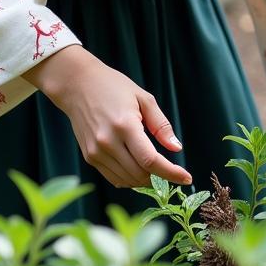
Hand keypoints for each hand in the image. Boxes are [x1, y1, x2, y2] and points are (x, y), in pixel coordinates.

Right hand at [24, 45, 192, 188]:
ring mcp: (96, 152)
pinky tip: (137, 168)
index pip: (150, 160)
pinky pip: (113, 178)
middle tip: (171, 170)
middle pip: (140, 174)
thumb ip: (161, 125)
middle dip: (160, 176)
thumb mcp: (143, 98)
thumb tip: (176, 148)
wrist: (78, 85)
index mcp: (125, 125)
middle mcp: (108, 142)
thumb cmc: (114, 87)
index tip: (187, 178)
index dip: (171, 173)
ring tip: (155, 168)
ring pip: (127, 180)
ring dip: (145, 179)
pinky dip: (129, 179)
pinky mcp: (89, 157)